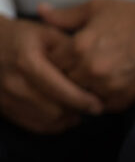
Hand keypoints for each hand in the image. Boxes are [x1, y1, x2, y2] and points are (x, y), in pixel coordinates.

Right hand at [0, 16, 102, 132]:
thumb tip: (94, 71)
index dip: (82, 100)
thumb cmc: (21, 37)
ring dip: (67, 118)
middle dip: (77, 110)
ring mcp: (6, 98)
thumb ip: (70, 52)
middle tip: (92, 106)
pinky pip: (35, 126)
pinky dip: (54, 124)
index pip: (60, 90)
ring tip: (79, 108)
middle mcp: (14, 83)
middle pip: (55, 110)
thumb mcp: (46, 34)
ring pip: (47, 121)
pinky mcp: (4, 108)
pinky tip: (64, 115)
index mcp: (26, 61)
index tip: (99, 105)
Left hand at [38, 0, 134, 110]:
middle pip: (64, 83)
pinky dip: (101, 98)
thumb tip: (41, 11)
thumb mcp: (96, 8)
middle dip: (66, 77)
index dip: (54, 61)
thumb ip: (65, 16)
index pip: (51, 64)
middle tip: (74, 70)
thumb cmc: (133, 16)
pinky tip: (105, 86)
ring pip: (81, 97)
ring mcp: (109, 86)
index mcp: (79, 47)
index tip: (61, 58)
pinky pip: (103, 105)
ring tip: (90, 79)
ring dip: (83, 90)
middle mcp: (91, 70)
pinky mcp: (125, 98)